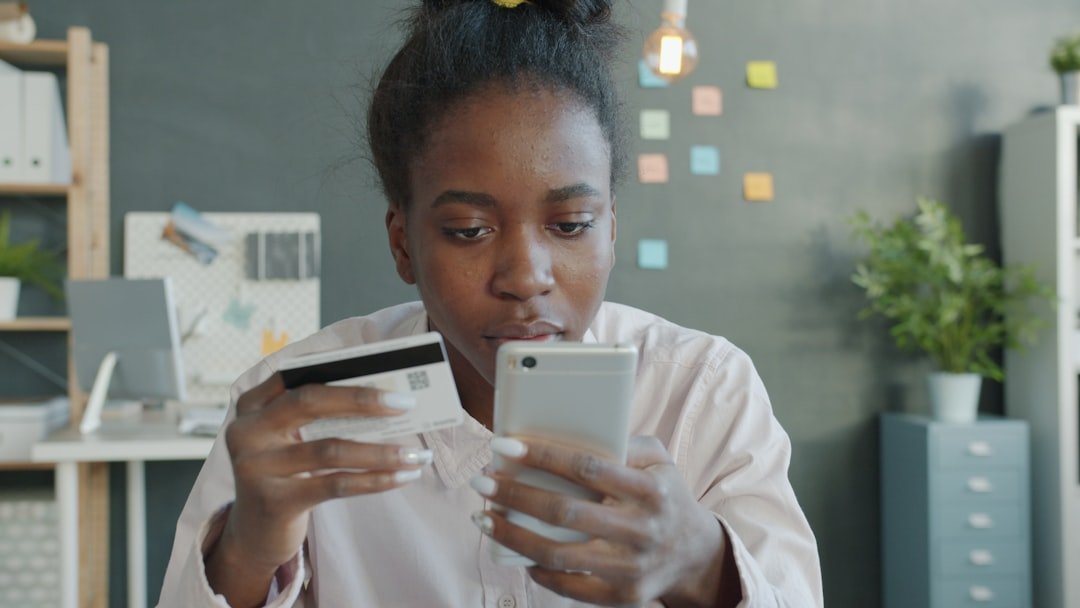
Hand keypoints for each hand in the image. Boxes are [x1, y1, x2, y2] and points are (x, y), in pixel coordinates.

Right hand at [205, 373, 431, 605]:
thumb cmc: (288, 472)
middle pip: (309, 402)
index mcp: (252, 405)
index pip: (296, 375)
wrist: (256, 532)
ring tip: (417, 454)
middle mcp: (246, 431)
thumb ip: (320, 415)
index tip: (381, 368)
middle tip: (406, 404)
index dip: (339, 369)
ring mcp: (256, 467)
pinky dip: (375, 479)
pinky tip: (403, 476)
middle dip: (363, 400)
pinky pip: (336, 484)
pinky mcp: (275, 501)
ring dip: (381, 451)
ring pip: (330, 450)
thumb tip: (384, 398)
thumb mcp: (291, 438)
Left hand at [471, 436, 736, 607]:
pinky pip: (569, 587)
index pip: (588, 468)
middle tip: (482, 481)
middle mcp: (640, 529)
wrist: (695, 555)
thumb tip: (575, 427)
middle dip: (514, 495)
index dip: (543, 456)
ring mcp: (630, 567)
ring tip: (483, 517)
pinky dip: (537, 571)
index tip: (504, 447)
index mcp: (649, 490)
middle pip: (564, 512)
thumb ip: (626, 440)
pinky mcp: (622, 596)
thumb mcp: (659, 460)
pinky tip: (515, 551)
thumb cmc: (665, 495)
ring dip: (512, 535)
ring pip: (558, 555)